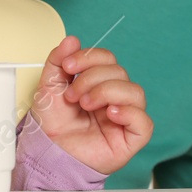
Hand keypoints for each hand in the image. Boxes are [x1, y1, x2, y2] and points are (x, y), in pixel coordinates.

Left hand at [28, 35, 152, 175]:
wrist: (47, 152)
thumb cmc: (51, 123)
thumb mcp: (49, 85)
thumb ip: (58, 60)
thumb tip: (72, 40)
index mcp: (99, 83)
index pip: (107, 59)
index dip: (89, 57)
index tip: (68, 66)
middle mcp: (114, 98)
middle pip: (120, 72)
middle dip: (92, 78)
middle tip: (73, 94)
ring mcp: (124, 118)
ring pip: (135, 92)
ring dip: (107, 91)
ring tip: (86, 103)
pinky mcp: (129, 139)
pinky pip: (144, 123)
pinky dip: (129, 113)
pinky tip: (110, 113)